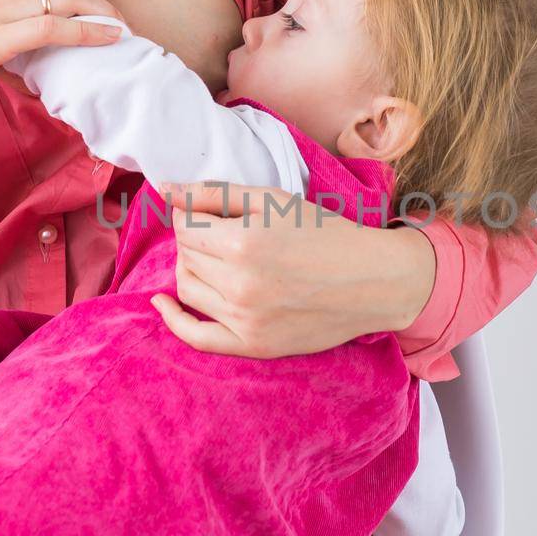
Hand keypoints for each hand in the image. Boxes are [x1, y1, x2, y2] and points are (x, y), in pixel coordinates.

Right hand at [0, 0, 125, 97]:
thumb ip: (3, 55)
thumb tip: (31, 80)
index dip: (89, 0)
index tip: (110, 20)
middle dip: (106, 6)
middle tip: (127, 31)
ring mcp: (0, 6)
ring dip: (106, 17)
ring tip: (128, 37)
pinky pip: (55, 26)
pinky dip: (89, 32)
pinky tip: (110, 39)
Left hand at [149, 182, 436, 357]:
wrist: (374, 280)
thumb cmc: (327, 234)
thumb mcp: (274, 201)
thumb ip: (215, 194)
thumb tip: (164, 190)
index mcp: (243, 242)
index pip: (185, 226)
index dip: (192, 215)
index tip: (209, 214)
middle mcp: (239, 285)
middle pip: (185, 256)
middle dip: (195, 240)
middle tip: (222, 234)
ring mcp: (245, 319)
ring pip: (187, 289)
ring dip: (191, 269)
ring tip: (215, 260)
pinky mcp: (254, 345)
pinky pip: (196, 337)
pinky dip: (174, 320)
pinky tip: (162, 304)